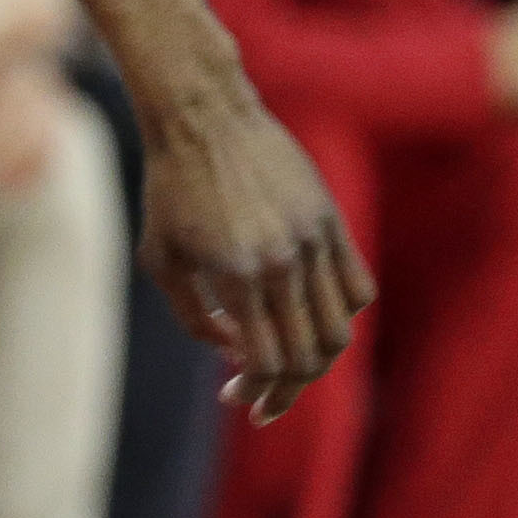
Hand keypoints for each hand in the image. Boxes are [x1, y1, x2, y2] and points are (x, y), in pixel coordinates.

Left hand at [135, 83, 371, 422]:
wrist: (204, 117)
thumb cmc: (169, 189)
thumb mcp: (161, 260)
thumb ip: (195, 317)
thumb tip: (235, 354)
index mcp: (240, 275)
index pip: (270, 360)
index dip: (258, 389)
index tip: (237, 395)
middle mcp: (286, 262)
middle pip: (309, 355)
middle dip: (285, 389)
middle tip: (259, 400)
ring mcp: (316, 240)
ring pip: (340, 328)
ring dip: (316, 361)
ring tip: (287, 369)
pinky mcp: (333, 221)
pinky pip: (357, 287)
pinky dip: (340, 316)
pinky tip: (307, 320)